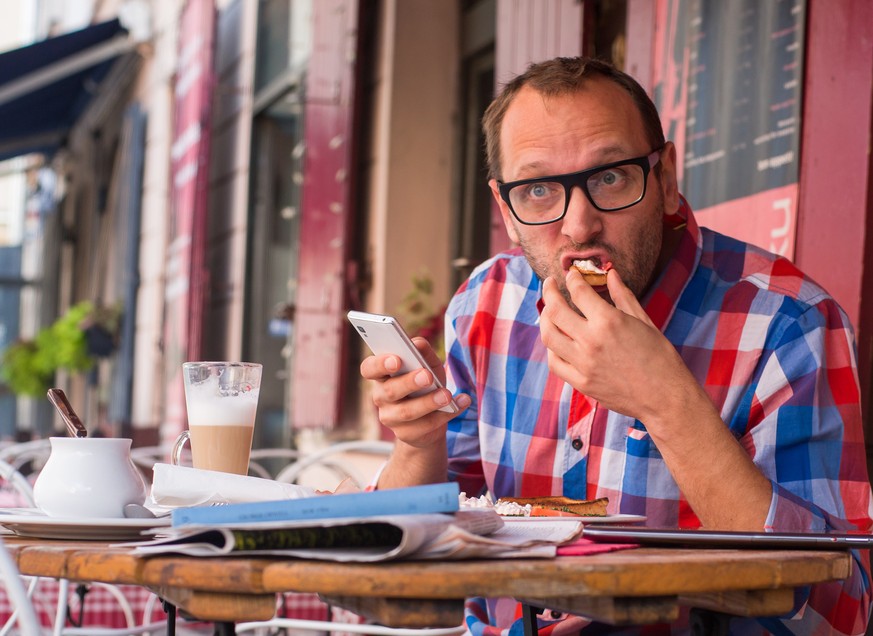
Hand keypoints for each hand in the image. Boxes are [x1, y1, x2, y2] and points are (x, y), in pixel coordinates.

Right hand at [359, 337, 469, 448]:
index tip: (396, 360)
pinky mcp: (406, 434)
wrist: (431, 419)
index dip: (380, 364)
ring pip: (406, 412)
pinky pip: (425, 425)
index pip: (369, 368)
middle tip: (427, 376)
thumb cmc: (426, 384)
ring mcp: (391, 417)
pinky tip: (460, 403)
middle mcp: (380, 397)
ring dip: (428, 402)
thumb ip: (422, 352)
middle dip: (409, 383)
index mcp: (381, 375)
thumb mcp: (428, 365)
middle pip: (389, 391)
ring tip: (447, 395)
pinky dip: (445, 414)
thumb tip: (418, 343)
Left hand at [539, 268, 693, 421]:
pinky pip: (555, 363)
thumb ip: (623, 296)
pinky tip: (557, 341)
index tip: (571, 275)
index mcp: (609, 321)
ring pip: (549, 336)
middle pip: (555, 310)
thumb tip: (611, 274)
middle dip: (549, 292)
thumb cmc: (660, 357)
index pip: (578, 292)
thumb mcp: (644, 321)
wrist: (665, 397)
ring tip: (549, 311)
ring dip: (544, 319)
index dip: (572, 279)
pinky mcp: (581, 383)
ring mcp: (583, 364)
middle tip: (550, 284)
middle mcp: (591, 341)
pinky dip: (552, 348)